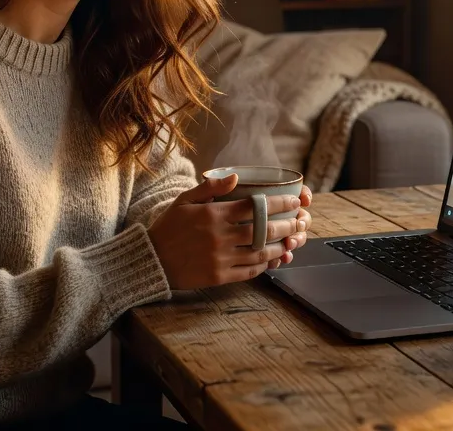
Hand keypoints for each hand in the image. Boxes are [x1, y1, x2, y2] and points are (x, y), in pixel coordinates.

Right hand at [147, 174, 312, 289]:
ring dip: (281, 246)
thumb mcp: (185, 201)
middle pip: (263, 230)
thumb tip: (236, 177)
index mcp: (212, 215)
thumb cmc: (168, 227)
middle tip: (301, 222)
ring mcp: (220, 258)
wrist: (151, 260)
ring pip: (260, 252)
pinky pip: (249, 271)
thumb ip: (211, 188)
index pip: (254, 207)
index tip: (293, 202)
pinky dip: (264, 265)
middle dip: (287, 225)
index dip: (278, 204)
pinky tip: (273, 259)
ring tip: (293, 241)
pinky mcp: (219, 276)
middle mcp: (219, 236)